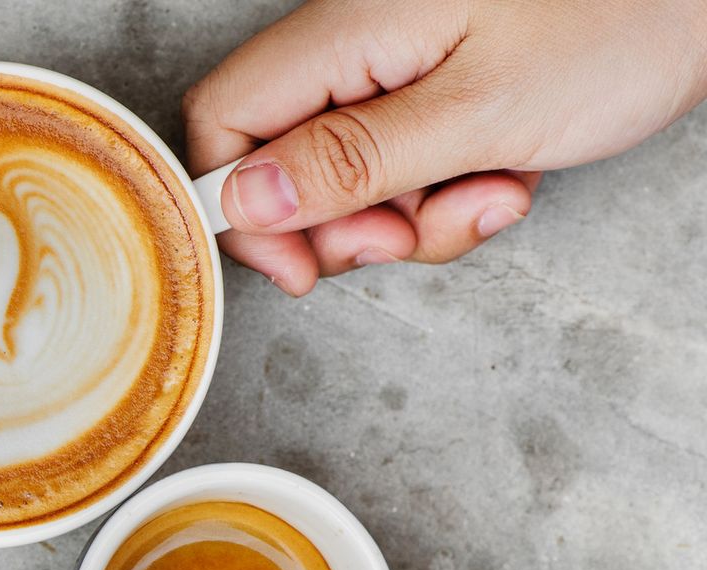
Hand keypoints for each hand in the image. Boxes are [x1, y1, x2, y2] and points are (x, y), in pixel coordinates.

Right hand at [183, 0, 706, 294]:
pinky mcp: (437, 88)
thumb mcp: (481, 114)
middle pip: (282, 160)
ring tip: (492, 193)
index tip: (301, 265)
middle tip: (412, 233)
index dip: (242, 206)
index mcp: (346, 29)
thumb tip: (244, 201)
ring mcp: (397, 65)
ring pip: (349, 178)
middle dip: (344, 225)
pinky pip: (406, 167)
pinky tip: (506, 177)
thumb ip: (352, 161)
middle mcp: (357, 41)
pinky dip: (448, 193)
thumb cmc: (624, 20)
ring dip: (412, 217)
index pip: (224, 119)